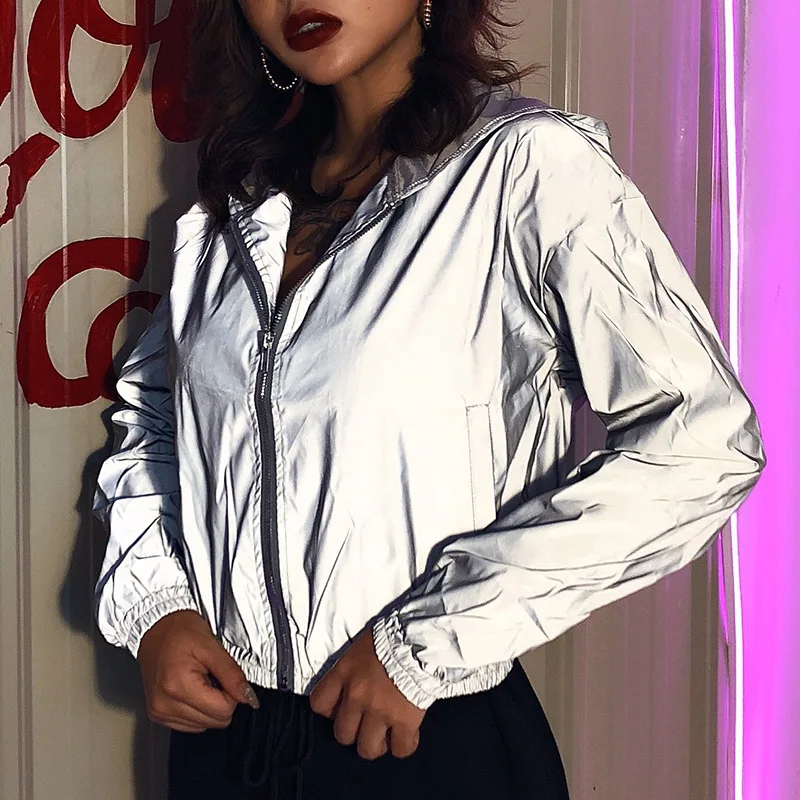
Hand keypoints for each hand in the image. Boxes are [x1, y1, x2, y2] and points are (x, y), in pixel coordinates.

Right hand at [137, 609, 260, 732]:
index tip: (225, 676)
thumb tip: (248, 696)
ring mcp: (159, 712)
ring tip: (200, 679)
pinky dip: (197, 709)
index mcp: (178, 686)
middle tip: (212, 675)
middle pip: (215, 721)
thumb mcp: (211, 646)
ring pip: (204, 726)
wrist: (155, 626)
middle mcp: (164, 704)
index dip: (232, 693)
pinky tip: (192, 689)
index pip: (223, 711)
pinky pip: (190, 725)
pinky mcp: (157, 715)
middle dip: (221, 699)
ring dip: (209, 705)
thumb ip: (232, 674)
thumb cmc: (179, 630)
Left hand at [309, 625, 426, 759]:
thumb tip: (355, 680)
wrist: (421, 637)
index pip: (319, 704)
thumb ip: (353, 667)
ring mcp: (380, 711)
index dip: (330, 711)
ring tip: (386, 734)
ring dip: (376, 743)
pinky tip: (407, 734)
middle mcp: (357, 695)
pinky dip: (403, 745)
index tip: (342, 708)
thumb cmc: (393, 636)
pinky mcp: (405, 721)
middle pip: (342, 734)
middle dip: (354, 732)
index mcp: (344, 673)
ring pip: (367, 749)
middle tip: (366, 723)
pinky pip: (400, 749)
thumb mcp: (363, 645)